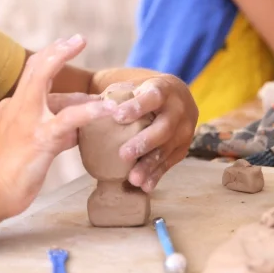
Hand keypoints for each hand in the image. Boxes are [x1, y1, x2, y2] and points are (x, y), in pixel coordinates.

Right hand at [0, 35, 116, 217]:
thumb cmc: (6, 174)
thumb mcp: (30, 146)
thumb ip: (53, 132)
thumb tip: (76, 130)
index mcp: (13, 107)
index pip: (31, 75)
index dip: (49, 58)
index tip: (66, 46)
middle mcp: (17, 107)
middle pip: (36, 67)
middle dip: (58, 50)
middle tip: (78, 39)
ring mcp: (27, 120)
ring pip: (46, 81)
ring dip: (73, 71)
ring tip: (105, 83)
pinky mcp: (40, 138)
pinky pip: (70, 118)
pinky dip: (92, 111)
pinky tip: (109, 110)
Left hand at [107, 75, 197, 192]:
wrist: (178, 97)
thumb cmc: (145, 93)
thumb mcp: (135, 86)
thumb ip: (117, 96)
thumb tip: (90, 108)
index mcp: (163, 90)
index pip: (152, 97)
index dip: (137, 107)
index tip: (117, 117)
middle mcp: (178, 110)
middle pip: (164, 128)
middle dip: (144, 142)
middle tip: (124, 155)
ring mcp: (184, 130)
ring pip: (167, 149)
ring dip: (150, 165)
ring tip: (133, 179)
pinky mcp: (183, 147)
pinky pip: (170, 163)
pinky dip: (157, 175)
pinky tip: (145, 186)